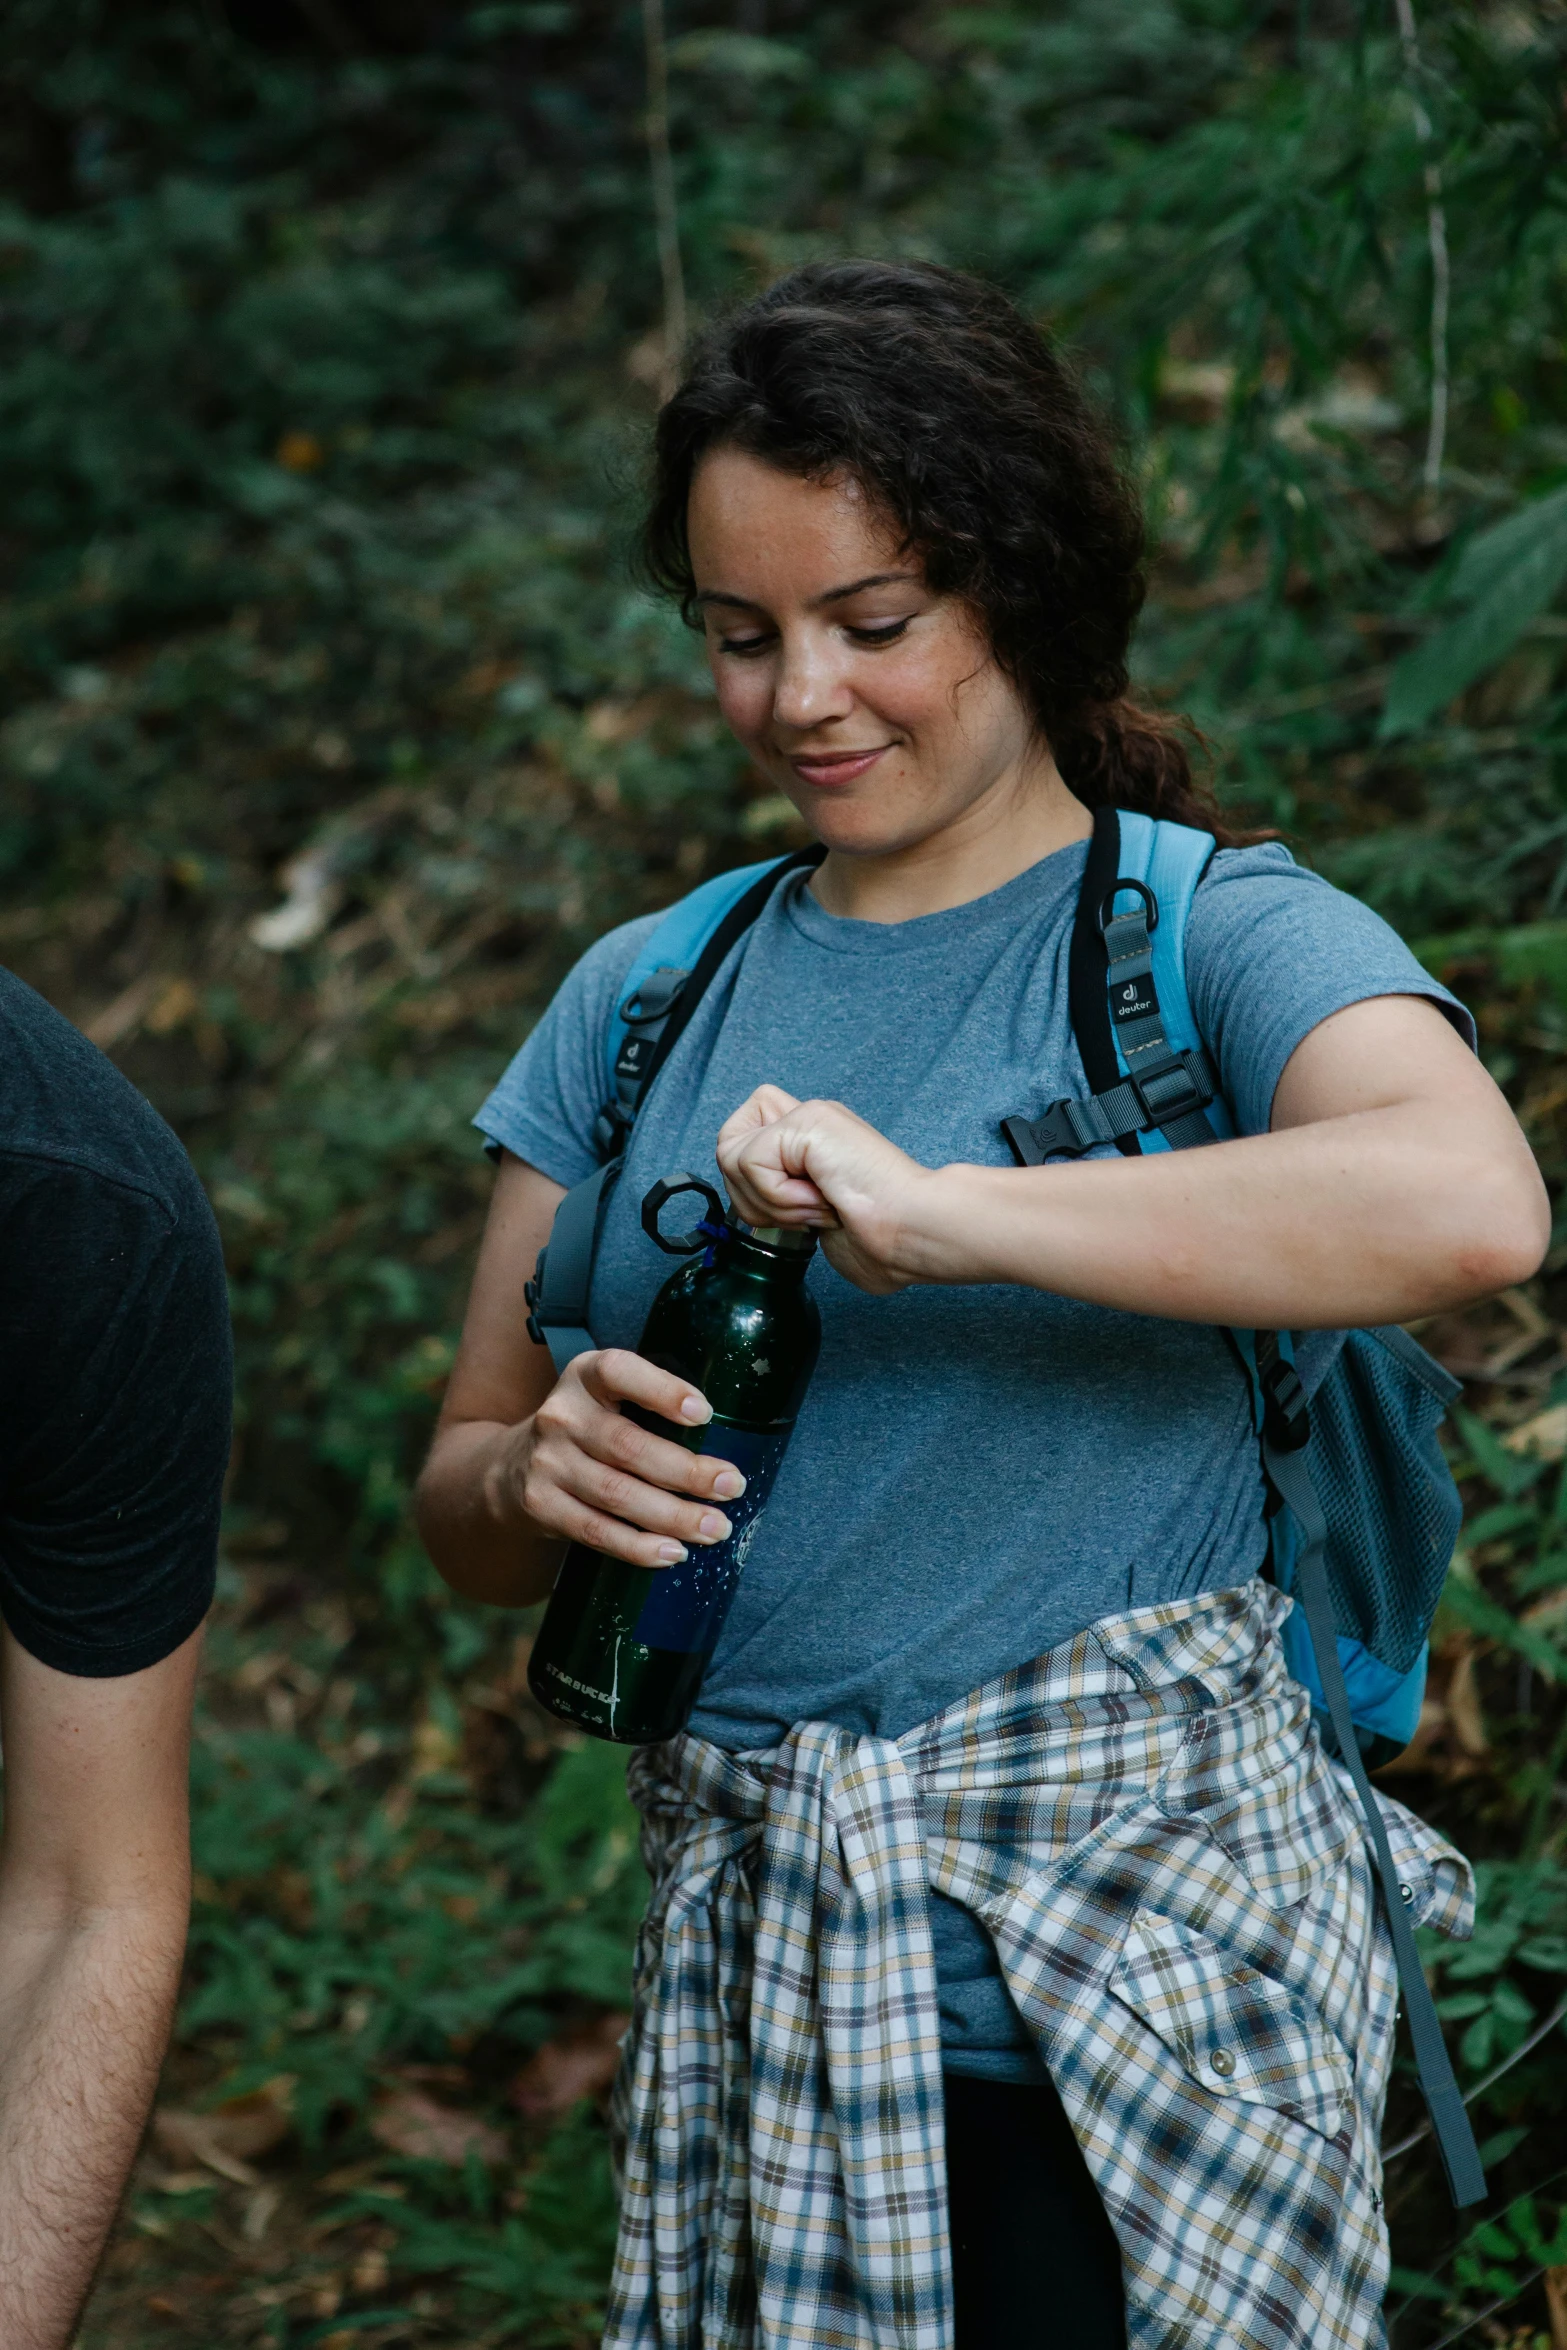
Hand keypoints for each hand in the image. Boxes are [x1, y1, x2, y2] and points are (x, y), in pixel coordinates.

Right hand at [498, 1349, 744, 1568]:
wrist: (511, 1466)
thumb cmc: (587, 1429)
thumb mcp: (606, 1397)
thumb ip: (650, 1407)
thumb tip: (724, 1446)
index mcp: (585, 1376)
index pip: (620, 1372)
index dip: (662, 1391)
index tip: (705, 1414)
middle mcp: (561, 1414)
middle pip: (628, 1446)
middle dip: (687, 1472)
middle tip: (732, 1486)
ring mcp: (547, 1462)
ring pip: (616, 1494)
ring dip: (673, 1516)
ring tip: (715, 1528)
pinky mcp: (541, 1504)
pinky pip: (596, 1530)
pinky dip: (638, 1546)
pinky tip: (673, 1552)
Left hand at [715, 1085, 935, 1293]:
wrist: (915, 1232)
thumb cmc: (885, 1239)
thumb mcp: (820, 1221)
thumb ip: (789, 1204)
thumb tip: (759, 1216)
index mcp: (814, 1141)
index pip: (744, 1135)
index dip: (749, 1178)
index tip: (792, 1209)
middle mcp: (809, 1120)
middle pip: (726, 1143)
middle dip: (750, 1195)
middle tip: (801, 1213)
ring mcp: (808, 1116)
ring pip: (731, 1155)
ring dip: (770, 1201)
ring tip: (816, 1209)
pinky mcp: (807, 1120)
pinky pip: (751, 1162)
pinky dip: (779, 1196)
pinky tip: (820, 1203)